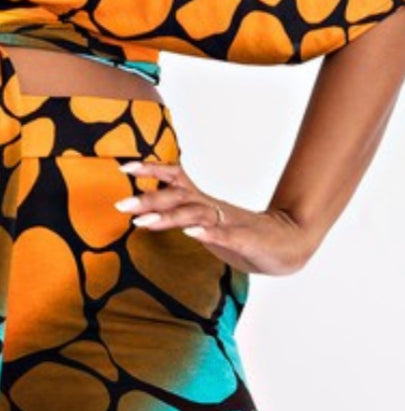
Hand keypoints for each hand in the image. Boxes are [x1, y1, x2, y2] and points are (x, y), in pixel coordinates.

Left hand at [114, 160, 316, 275]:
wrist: (289, 244)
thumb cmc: (243, 235)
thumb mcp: (206, 224)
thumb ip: (180, 215)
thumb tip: (146, 211)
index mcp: (202, 202)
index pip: (174, 178)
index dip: (151, 170)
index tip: (123, 166)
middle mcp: (212, 208)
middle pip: (178, 196)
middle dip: (149, 199)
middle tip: (121, 204)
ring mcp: (228, 223)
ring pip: (195, 215)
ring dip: (168, 217)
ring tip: (142, 222)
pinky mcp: (244, 240)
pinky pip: (224, 235)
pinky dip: (207, 234)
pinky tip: (192, 234)